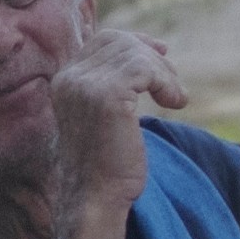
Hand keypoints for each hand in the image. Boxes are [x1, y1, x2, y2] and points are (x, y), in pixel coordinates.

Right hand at [46, 29, 186, 238]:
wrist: (95, 198)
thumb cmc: (105, 164)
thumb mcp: (103, 116)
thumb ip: (112, 85)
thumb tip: (150, 51)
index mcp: (64, 80)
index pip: (103, 40)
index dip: (135, 42)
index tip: (161, 53)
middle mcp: (70, 78)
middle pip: (121, 42)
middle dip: (153, 58)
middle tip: (172, 85)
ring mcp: (85, 85)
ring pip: (137, 54)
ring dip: (165, 74)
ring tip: (176, 99)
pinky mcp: (107, 96)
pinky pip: (146, 69)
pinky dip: (167, 83)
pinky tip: (175, 104)